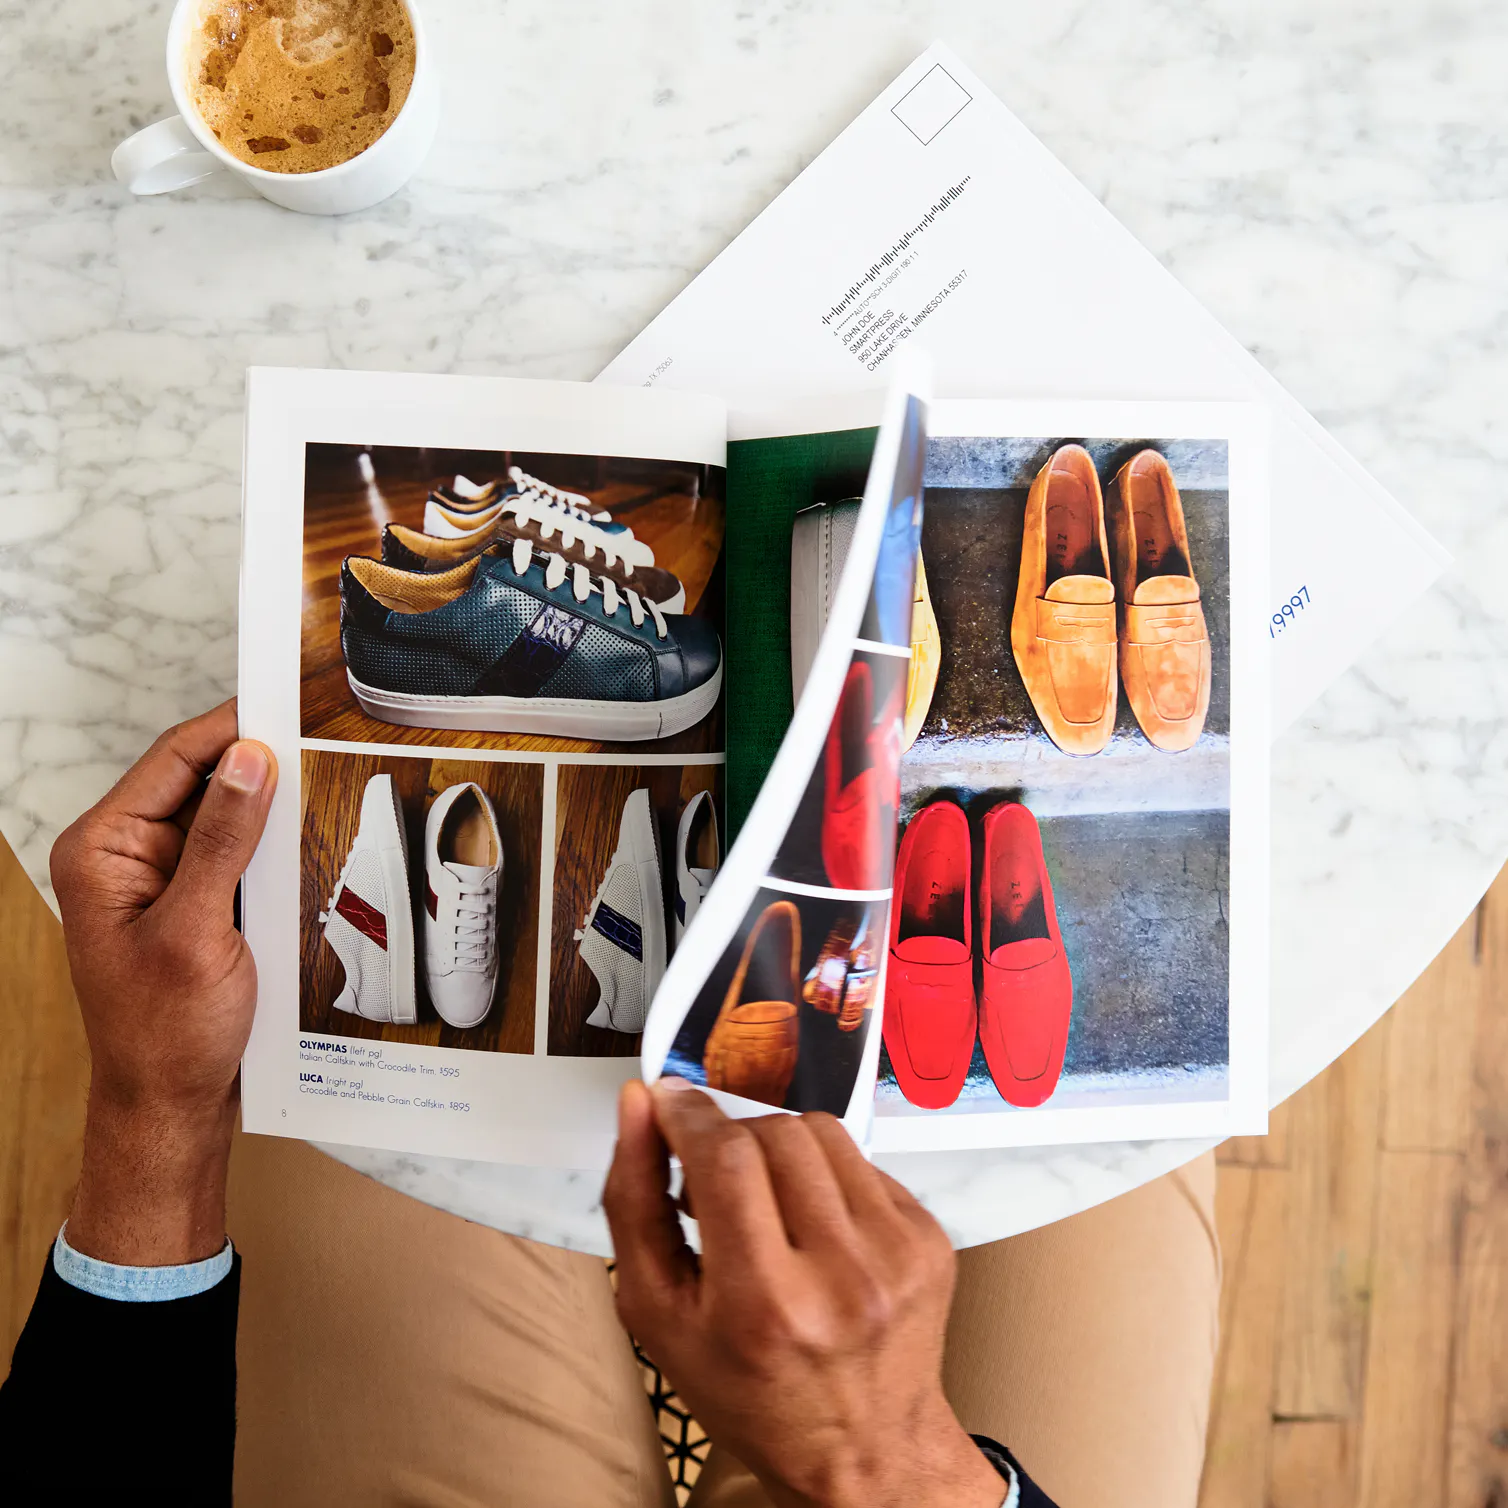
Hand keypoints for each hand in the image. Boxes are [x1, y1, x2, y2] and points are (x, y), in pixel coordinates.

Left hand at [49, 701, 276, 1265]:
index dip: (231, 727)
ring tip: (324, 785)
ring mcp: (164, 880)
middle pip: (202, 782)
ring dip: (271, 808)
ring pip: (227, 817)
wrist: (172, 1106)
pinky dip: (272, 847)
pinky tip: (308, 841)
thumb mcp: (196, 931)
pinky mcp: (197, 904)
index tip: (286, 699)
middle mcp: (128, 856)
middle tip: (320, 738)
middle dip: (259, 764)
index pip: (173, 760)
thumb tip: (249, 760)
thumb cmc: (165, 1033)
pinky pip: (239, 856)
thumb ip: (223, 841)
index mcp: (104, 851)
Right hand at [603, 1080, 1004, 1507]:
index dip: (689, 1115)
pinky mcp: (929, 1238)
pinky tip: (813, 1224)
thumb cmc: (747, 1390)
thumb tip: (640, 1104)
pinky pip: (862, 1159)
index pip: (725, 1157)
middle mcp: (841, 1275)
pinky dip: (824, 1174)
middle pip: (772, 1134)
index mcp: (763, 1304)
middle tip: (711, 1180)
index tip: (668, 1101)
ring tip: (765, 1200)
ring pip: (820, 1132)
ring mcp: (896, 1253)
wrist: (864, 1449)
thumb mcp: (659, 1314)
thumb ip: (634, 1202)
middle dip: (728, 1139)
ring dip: (777, 1148)